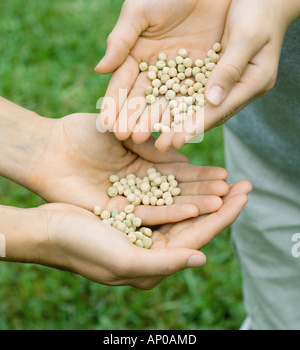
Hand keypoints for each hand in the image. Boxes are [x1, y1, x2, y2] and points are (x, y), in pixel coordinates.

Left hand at [30, 113, 229, 224]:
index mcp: (143, 167)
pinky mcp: (117, 214)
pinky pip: (148, 214)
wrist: (51, 147)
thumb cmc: (83, 133)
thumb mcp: (126, 132)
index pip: (180, 175)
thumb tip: (184, 156)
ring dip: (196, 205)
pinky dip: (171, 212)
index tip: (228, 176)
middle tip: (237, 193)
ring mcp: (130, 202)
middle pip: (180, 193)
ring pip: (169, 206)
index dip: (204, 176)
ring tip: (224, 203)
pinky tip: (195, 210)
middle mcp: (141, 188)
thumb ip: (153, 146)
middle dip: (208, 193)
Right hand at [38, 179, 250, 289]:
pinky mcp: (128, 199)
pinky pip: (157, 187)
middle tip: (244, 184)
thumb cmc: (81, 248)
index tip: (244, 197)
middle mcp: (150, 240)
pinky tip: (189, 165)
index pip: (198, 236)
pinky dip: (174, 175)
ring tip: (224, 174)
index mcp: (152, 259)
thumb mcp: (124, 260)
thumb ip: (164, 263)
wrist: (44, 228)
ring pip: (178, 200)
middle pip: (193, 217)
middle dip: (218, 200)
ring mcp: (140, 218)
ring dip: (201, 187)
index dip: (223, 217)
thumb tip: (203, 258)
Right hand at [96, 0, 240, 142]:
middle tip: (126, 137)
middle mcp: (158, 71)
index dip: (114, 103)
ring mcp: (182, 76)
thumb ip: (121, 39)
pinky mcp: (206, 77)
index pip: (123, 85)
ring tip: (151, 138)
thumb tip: (99, 69)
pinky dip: (188, 113)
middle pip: (144, 99)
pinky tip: (181, 128)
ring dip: (159, 121)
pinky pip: (196, 98)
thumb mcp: (140, 10)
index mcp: (137, 57)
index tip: (106, 123)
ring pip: (169, 103)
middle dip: (134, 118)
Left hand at [156, 0, 299, 150]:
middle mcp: (242, 86)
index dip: (195, 126)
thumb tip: (211, 101)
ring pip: (200, 104)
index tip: (172, 141)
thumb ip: (230, 68)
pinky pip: (197, 87)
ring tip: (155, 132)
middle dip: (182, 130)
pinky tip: (160, 105)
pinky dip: (180, 98)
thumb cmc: (260, 8)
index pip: (220, 109)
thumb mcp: (246, 35)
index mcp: (254, 81)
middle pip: (208, 113)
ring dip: (178, 118)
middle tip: (159, 147)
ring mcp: (232, 79)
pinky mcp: (220, 70)